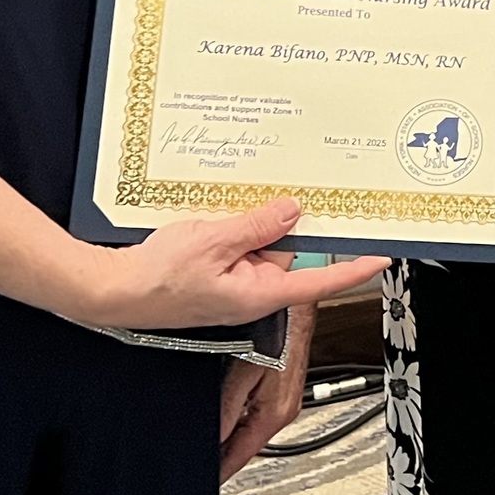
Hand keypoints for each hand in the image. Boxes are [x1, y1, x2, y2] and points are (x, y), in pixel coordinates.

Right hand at [76, 197, 387, 327]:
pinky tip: (210, 222)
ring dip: (249, 223)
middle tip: (265, 200)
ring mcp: (236, 283)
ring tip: (216, 219)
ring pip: (262, 242)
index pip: (319, 281)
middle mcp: (253, 291)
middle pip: (289, 250)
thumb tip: (293, 211)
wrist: (113, 291)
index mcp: (259, 293)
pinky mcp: (220, 273)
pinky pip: (241, 245)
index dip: (353, 268)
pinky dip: (233, 229)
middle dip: (280, 224)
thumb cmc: (156, 279)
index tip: (381, 256)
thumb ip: (257, 225)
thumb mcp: (212, 241)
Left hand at [218, 303, 314, 482]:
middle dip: (224, 455)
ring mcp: (284, 399)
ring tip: (208, 444)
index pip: (242, 457)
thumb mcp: (244, 370)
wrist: (295, 306)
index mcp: (274, 414)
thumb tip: (214, 437)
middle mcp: (283, 411)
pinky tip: (226, 412)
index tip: (205, 484)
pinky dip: (241, 417)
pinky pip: (256, 412)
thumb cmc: (277, 330)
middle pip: (247, 445)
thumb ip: (228, 407)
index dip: (221, 472)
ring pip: (251, 428)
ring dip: (232, 436)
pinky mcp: (281, 386)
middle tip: (200, 466)